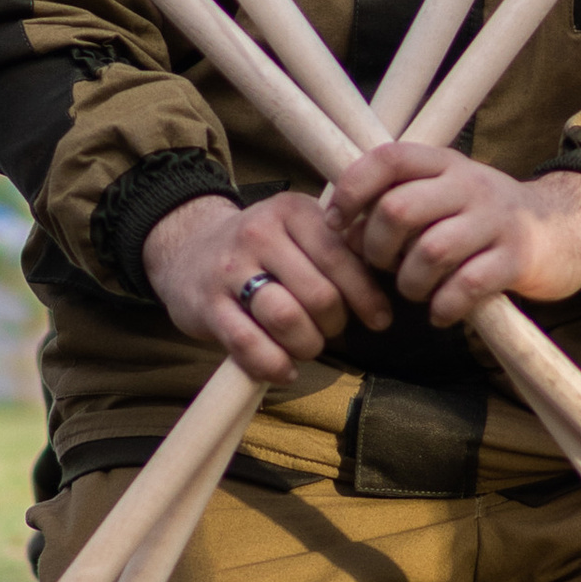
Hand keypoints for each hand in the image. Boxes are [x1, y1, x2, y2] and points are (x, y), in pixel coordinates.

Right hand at [142, 189, 392, 384]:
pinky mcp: (207, 305)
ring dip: (308, 344)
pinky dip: (274, 364)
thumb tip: (393, 275)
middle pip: (318, 294)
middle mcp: (259, 234)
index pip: (340, 257)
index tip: (380, 320)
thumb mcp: (299, 229)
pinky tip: (285, 370)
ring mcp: (230, 269)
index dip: (366, 296)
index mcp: (292, 211)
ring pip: (286, 319)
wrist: (187, 248)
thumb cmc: (262, 248)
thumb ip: (340, 246)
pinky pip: (249, 344)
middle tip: (333, 331)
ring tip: (308, 346)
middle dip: (335, 324)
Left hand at [322, 146, 580, 325]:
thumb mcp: (445, 194)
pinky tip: (442, 312)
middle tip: (385, 266)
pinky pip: (468, 285)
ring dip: (410, 283)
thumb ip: (396, 202)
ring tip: (417, 291)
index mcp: (444, 164)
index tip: (337, 223)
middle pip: (399, 210)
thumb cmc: (485, 219)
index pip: (386, 159)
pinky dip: (445, 306)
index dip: (352, 191)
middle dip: (377, 248)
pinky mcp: (516, 258)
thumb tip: (339, 230)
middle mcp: (468, 184)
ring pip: (430, 251)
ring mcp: (495, 220)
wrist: (567, 229)